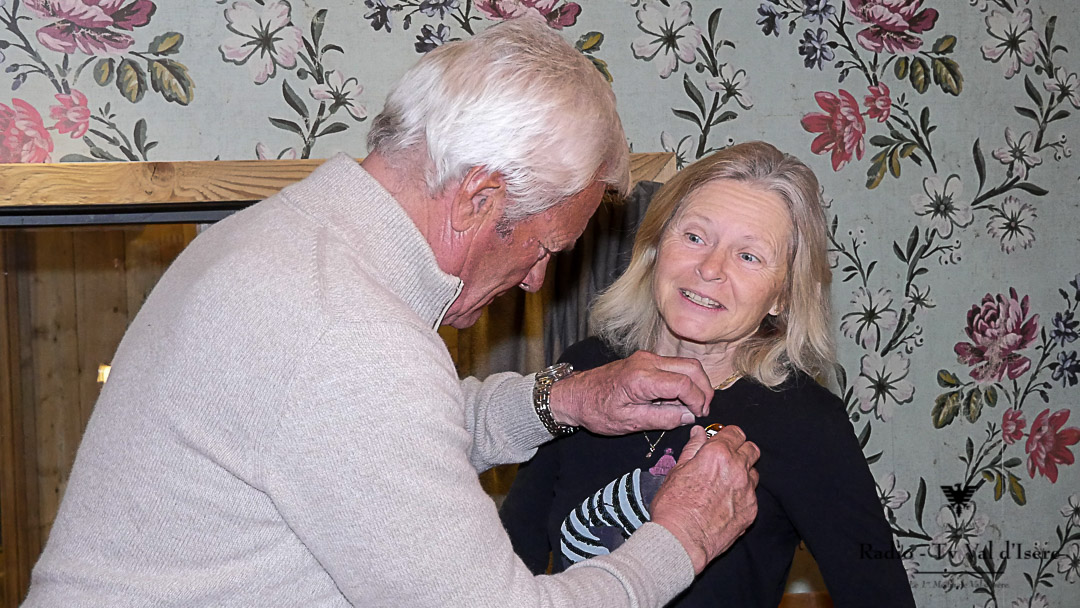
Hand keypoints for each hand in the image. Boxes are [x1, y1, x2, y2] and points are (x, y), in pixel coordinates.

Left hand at [548, 351, 713, 434]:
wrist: (576, 395)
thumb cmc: (597, 410)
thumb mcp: (630, 422)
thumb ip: (662, 418)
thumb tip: (689, 416)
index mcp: (642, 378)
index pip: (684, 384)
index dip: (698, 400)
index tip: (699, 414)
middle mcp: (647, 362)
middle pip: (691, 367)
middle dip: (704, 388)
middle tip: (703, 409)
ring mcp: (647, 358)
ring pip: (685, 365)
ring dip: (695, 383)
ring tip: (692, 406)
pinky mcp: (645, 360)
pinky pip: (673, 366)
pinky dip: (683, 380)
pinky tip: (678, 399)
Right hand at [649, 425, 759, 573]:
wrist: (682, 539)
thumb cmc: (674, 506)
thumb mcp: (677, 470)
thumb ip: (692, 449)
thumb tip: (698, 433)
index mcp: (718, 454)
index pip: (735, 432)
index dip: (728, 435)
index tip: (722, 440)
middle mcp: (737, 469)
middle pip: (751, 449)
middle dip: (740, 450)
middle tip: (726, 458)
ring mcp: (747, 491)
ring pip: (754, 473)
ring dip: (743, 473)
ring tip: (725, 483)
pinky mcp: (751, 510)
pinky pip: (752, 495)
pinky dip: (742, 495)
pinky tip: (726, 502)